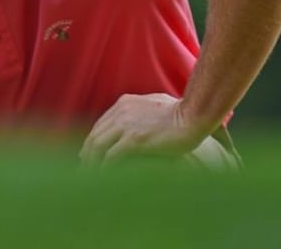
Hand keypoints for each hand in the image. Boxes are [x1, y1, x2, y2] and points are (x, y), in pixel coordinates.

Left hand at [79, 93, 206, 166]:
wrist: (196, 114)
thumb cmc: (184, 110)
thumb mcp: (158, 102)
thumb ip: (144, 109)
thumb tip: (142, 113)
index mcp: (124, 103)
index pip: (101, 124)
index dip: (94, 140)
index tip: (88, 153)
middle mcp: (120, 112)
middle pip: (95, 135)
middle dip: (88, 153)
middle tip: (84, 168)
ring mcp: (125, 125)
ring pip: (98, 146)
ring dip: (92, 163)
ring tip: (90, 177)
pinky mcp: (134, 139)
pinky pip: (111, 157)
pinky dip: (105, 168)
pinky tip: (104, 178)